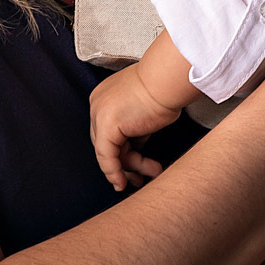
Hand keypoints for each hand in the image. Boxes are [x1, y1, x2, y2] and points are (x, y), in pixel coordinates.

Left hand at [89, 65, 179, 191]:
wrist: (167, 81)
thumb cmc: (164, 90)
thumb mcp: (145, 109)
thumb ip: (135, 126)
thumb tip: (136, 146)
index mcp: (104, 96)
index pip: (107, 130)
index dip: (120, 151)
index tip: (134, 165)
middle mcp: (97, 104)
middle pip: (107, 142)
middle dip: (125, 162)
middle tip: (138, 178)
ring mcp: (99, 114)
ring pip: (108, 152)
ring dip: (129, 168)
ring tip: (150, 175)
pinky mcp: (106, 127)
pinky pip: (106, 157)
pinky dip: (114, 173)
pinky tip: (123, 183)